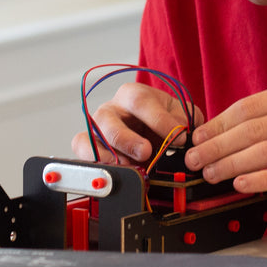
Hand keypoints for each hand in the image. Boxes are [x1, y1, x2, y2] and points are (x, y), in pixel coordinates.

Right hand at [71, 82, 199, 165]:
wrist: (150, 133)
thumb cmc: (161, 121)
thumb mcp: (179, 114)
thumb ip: (185, 119)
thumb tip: (182, 131)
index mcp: (133, 95)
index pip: (140, 101)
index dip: (159, 120)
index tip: (178, 139)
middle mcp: (111, 109)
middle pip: (109, 119)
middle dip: (128, 139)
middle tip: (146, 152)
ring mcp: (97, 128)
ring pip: (92, 137)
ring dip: (110, 155)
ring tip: (129, 167)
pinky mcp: (88, 145)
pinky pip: (81, 150)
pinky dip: (94, 161)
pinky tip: (114, 171)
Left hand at [183, 82, 266, 213]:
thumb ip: (263, 121)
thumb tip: (214, 135)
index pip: (247, 108)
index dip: (217, 125)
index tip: (196, 139)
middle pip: (251, 130)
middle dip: (217, 147)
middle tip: (195, 160)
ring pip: (263, 152)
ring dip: (231, 165)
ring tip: (211, 175)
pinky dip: (257, 180)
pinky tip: (238, 185)